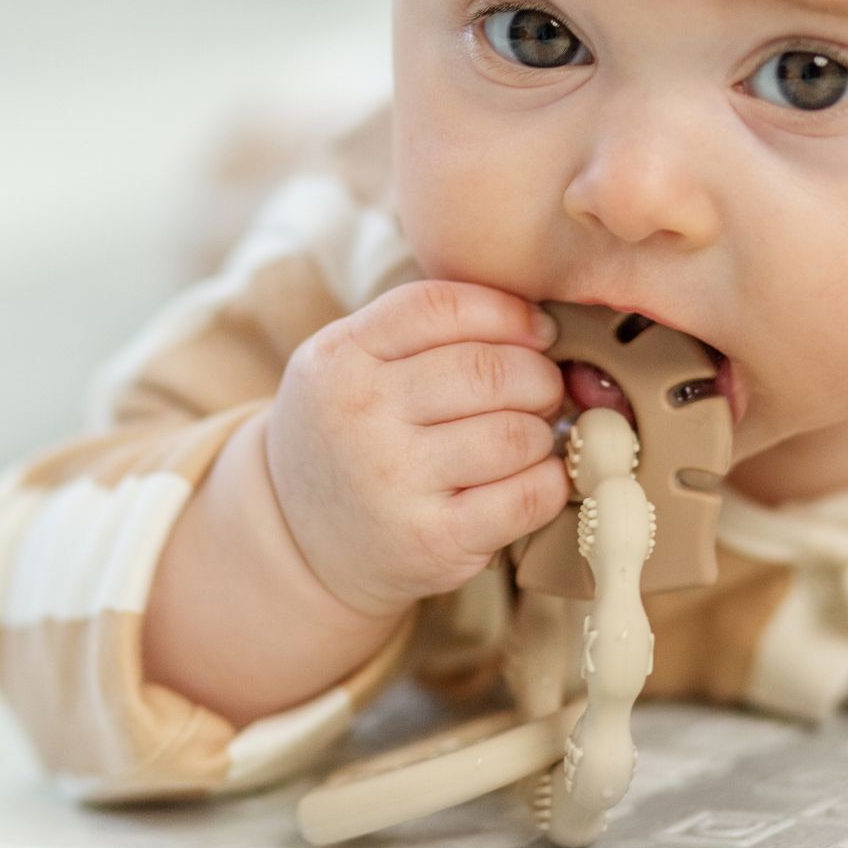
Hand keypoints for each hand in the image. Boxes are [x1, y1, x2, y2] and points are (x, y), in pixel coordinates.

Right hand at [266, 280, 569, 618]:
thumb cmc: (350, 434)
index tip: (538, 332)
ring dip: (542, 432)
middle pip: (487, 370)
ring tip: (531, 436)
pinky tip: (536, 476)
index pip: (443, 307)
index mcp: (341, 356)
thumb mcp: (350, 363)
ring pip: (514, 434)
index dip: (508, 312)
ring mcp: (395, 481)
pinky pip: (525, 497)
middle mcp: (361, 414)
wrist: (298, 540)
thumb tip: (539, 327)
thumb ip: (423, 331)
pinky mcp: (433, 540)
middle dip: (539, 377)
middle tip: (544, 390)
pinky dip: (550, 482)